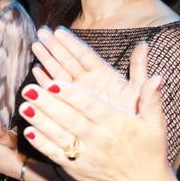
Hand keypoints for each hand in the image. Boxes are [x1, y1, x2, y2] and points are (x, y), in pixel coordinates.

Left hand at [19, 49, 168, 180]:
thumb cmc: (148, 150)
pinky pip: (56, 155)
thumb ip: (151, 98)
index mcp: (116, 125)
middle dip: (48, 104)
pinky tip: (29, 130)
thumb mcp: (155, 124)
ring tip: (24, 106)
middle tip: (29, 89)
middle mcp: (99, 140)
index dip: (71, 95)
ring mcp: (86, 155)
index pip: (90, 107)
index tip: (54, 83)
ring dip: (40, 121)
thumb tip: (158, 77)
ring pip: (59, 136)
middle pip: (70, 120)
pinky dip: (41, 143)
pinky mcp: (76, 168)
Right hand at [32, 27, 147, 112]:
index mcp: (105, 76)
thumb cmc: (136, 121)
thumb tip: (144, 45)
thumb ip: (139, 70)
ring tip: (35, 47)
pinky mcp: (69, 108)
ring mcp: (78, 95)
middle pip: (69, 61)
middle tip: (41, 33)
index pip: (85, 55)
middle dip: (54, 47)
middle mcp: (89, 83)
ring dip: (47, 60)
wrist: (129, 149)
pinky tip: (37, 71)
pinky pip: (55, 93)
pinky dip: (45, 82)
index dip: (72, 43)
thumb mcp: (139, 94)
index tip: (58, 31)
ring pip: (59, 74)